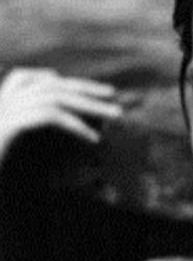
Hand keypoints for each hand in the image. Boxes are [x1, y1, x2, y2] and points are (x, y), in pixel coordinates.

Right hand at [0, 67, 122, 163]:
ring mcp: (3, 112)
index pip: (43, 81)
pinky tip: (92, 137)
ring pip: (53, 97)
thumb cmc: (9, 179)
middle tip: (114, 97)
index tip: (103, 91)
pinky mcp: (7, 127)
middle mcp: (2, 103)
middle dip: (86, 90)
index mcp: (6, 102)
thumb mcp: (33, 151)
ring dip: (87, 105)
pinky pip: (48, 116)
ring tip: (113, 116)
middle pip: (50, 85)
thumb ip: (51, 132)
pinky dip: (74, 124)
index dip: (74, 84)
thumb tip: (86, 125)